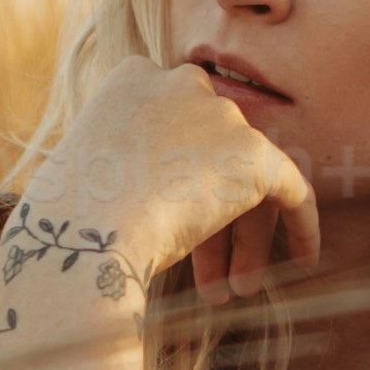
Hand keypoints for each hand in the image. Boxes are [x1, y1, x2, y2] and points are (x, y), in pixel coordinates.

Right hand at [9, 59, 321, 310]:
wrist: (81, 233)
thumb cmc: (66, 220)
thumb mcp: (84, 173)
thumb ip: (121, 164)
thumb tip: (145, 197)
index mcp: (132, 78)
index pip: (173, 126)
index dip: (176, 180)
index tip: (176, 225)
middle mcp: (180, 84)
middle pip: (212, 152)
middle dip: (211, 213)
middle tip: (209, 274)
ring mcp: (219, 114)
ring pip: (245, 178)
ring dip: (244, 236)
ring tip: (236, 290)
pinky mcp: (252, 153)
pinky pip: (292, 189)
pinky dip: (302, 223)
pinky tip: (304, 258)